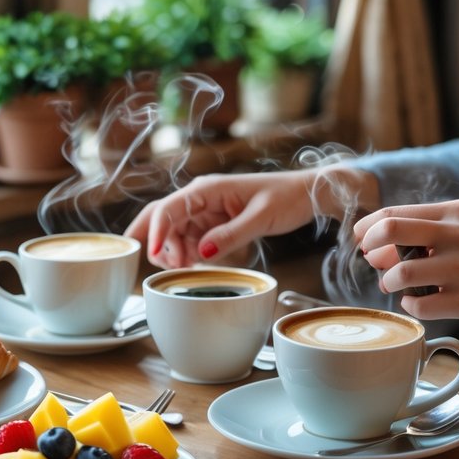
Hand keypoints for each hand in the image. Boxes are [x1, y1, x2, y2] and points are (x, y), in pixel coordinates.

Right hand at [125, 170, 320, 267]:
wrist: (305, 196)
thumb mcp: (261, 217)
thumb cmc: (286, 197)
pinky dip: (187, 255)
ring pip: (173, 233)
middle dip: (154, 241)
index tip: (154, 254)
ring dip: (173, 252)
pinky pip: (190, 241)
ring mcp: (205, 212)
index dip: (156, 231)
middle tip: (165, 267)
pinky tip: (194, 266)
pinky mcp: (213, 225)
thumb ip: (231, 235)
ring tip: (186, 269)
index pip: (168, 208)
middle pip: (161, 218)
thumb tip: (202, 253)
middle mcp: (200, 199)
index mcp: (207, 189)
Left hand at [353, 199, 458, 326]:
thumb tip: (382, 247)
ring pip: (400, 274)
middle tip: (371, 260)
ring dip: (388, 282)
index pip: (395, 212)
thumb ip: (433, 230)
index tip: (363, 238)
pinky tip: (418, 303)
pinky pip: (419, 305)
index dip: (369, 227)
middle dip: (370, 247)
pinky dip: (411, 306)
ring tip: (394, 286)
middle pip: (390, 231)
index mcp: (458, 212)